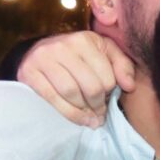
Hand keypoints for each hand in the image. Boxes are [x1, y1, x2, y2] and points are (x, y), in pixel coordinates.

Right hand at [19, 31, 137, 129]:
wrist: (39, 51)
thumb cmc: (78, 54)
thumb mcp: (104, 52)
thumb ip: (122, 65)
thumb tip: (129, 86)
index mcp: (84, 40)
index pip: (106, 77)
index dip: (110, 93)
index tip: (108, 98)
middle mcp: (62, 46)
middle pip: (90, 87)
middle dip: (98, 105)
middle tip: (100, 114)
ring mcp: (43, 59)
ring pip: (71, 93)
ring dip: (84, 111)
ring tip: (91, 119)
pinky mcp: (29, 73)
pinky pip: (52, 98)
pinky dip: (69, 113)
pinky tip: (80, 120)